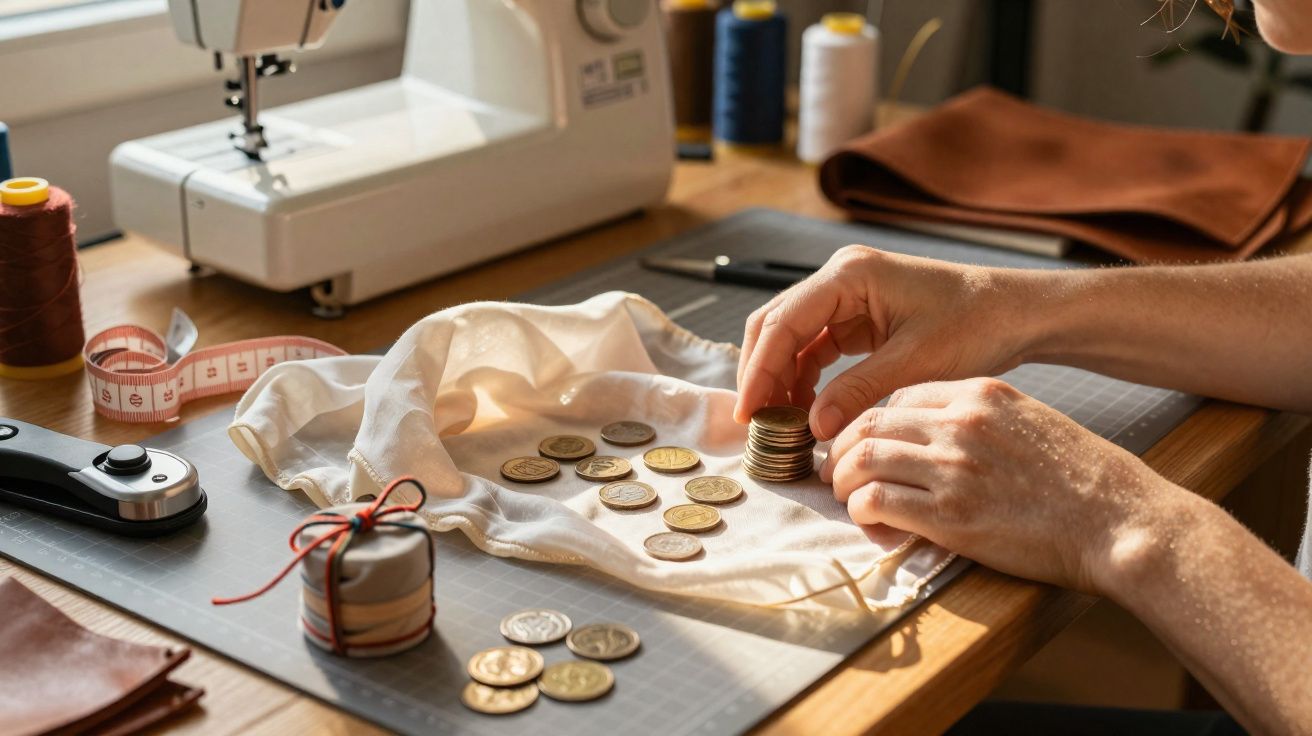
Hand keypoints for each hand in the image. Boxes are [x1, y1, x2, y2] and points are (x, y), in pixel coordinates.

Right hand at [735, 245, 1043, 439]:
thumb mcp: (916, 362)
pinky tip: (805, 410)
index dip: (759, 370)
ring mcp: (845, 295)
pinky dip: (804, 378)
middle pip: (774, 325)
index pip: (782, 323)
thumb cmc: (976, 325)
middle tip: (754, 422)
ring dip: (779, 378)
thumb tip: (812, 427)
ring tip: (779, 423)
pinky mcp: (856, 316)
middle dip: (760, 374)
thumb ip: (859, 391)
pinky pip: (814, 347)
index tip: (748, 412)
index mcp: (849, 275)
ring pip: (789, 337)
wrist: (1015, 312)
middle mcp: (839, 277)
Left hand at [821, 377, 1173, 593]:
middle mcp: (960, 423)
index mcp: (980, 394)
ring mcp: (952, 468)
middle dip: (846, 448)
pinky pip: (876, 502)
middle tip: (840, 471)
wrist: (1121, 520)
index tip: (867, 443)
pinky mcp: (950, 515)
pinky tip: (872, 523)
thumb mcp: (1031, 421)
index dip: (873, 421)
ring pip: (862, 460)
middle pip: (870, 423)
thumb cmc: (1083, 479)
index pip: (899, 395)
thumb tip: (934, 437)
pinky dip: (862, 512)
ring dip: (845, 481)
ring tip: (849, 498)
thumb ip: (981, 420)